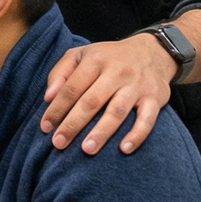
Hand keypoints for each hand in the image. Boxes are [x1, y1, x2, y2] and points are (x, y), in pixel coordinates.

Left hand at [41, 34, 175, 155]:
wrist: (151, 52)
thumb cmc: (107, 58)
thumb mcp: (80, 55)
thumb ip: (60, 72)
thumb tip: (48, 97)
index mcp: (95, 60)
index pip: (72, 87)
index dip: (57, 108)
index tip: (45, 127)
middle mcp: (117, 72)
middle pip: (91, 101)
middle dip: (73, 124)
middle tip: (59, 143)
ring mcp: (137, 85)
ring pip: (117, 111)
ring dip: (101, 132)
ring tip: (87, 150)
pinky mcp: (155, 97)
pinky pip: (147, 119)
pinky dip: (137, 134)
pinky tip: (124, 149)